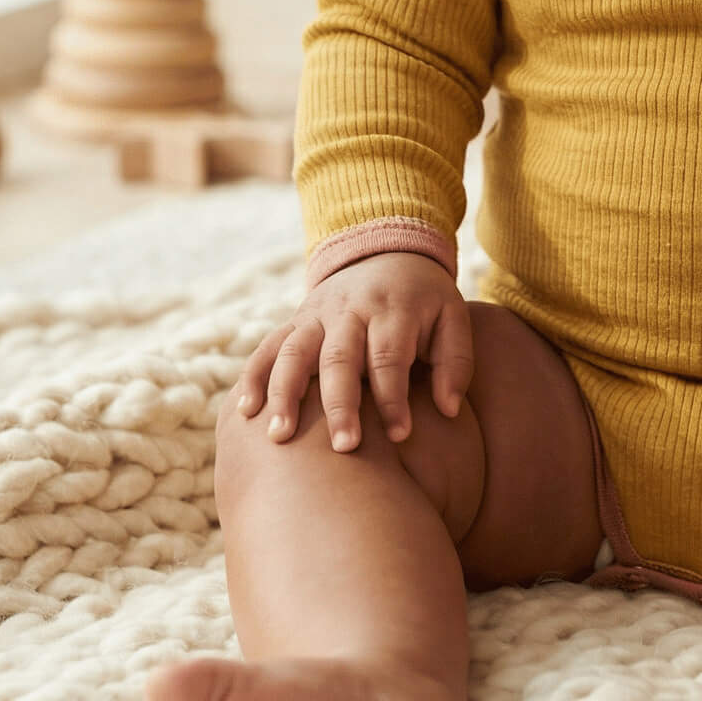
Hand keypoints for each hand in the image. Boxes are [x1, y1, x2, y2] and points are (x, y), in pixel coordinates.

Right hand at [231, 251, 472, 453]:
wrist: (387, 253)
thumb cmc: (425, 302)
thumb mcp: (453, 318)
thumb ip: (456, 362)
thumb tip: (449, 410)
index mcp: (392, 309)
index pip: (389, 357)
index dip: (393, 398)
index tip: (401, 437)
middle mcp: (349, 311)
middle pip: (339, 358)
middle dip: (340, 404)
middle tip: (343, 448)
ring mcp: (316, 315)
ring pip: (294, 352)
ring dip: (285, 393)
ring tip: (280, 436)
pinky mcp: (295, 321)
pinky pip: (268, 347)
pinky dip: (255, 376)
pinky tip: (245, 412)